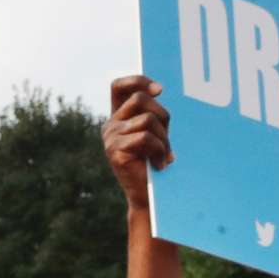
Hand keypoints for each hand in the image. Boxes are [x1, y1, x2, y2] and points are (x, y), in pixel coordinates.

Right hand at [105, 75, 173, 211]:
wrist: (146, 196)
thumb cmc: (153, 163)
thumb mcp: (153, 133)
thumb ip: (151, 115)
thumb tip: (158, 91)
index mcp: (118, 117)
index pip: (119, 86)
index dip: (138, 81)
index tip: (159, 90)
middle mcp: (110, 125)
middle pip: (140, 99)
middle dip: (162, 115)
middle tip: (168, 137)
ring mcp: (110, 139)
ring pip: (147, 120)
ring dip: (163, 138)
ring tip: (165, 155)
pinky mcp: (116, 152)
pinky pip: (145, 138)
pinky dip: (159, 150)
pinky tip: (160, 164)